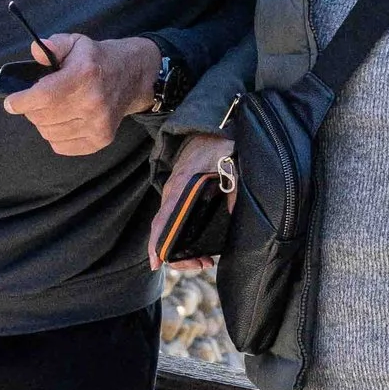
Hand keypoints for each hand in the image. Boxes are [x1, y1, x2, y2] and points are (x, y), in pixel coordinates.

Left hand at [0, 32, 162, 157]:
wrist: (132, 75)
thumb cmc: (96, 59)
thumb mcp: (75, 42)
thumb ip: (53, 45)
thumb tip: (35, 51)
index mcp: (84, 75)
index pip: (44, 96)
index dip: (21, 102)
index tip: (11, 103)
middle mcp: (93, 102)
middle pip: (43, 117)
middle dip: (31, 109)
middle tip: (36, 100)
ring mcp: (99, 124)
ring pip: (49, 133)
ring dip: (43, 122)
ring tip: (52, 109)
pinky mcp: (101, 139)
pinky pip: (62, 147)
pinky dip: (55, 136)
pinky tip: (63, 121)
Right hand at [148, 132, 236, 268]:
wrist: (210, 125)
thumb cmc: (219, 143)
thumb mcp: (230, 162)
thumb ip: (232, 186)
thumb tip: (232, 212)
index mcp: (180, 186)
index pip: (162, 219)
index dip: (156, 242)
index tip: (156, 263)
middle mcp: (172, 192)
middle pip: (163, 230)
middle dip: (177, 255)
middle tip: (203, 264)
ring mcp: (174, 192)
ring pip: (169, 226)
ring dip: (181, 247)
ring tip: (204, 260)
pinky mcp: (181, 192)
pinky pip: (175, 218)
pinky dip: (182, 235)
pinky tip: (198, 245)